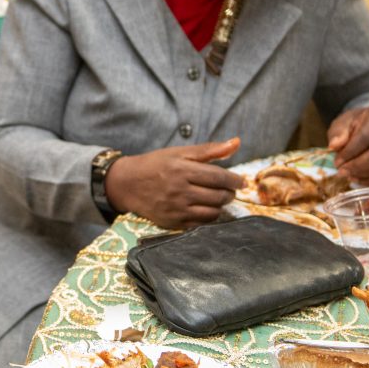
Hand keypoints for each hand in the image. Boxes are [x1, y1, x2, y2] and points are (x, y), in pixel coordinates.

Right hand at [104, 138, 242, 229]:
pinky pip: (201, 223)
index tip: (241, 181)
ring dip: (220, 205)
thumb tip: (236, 143)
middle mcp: (180, 191)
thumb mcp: (180, 152)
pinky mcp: (173, 222)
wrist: (127, 184)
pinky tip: (205, 208)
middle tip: (228, 189)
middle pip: (218, 196)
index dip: (234, 180)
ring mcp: (176, 209)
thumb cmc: (156, 164)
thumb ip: (209, 150)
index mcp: (182, 170)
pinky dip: (208, 216)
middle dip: (229, 193)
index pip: (218, 177)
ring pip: (212, 212)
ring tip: (217, 198)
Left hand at [328, 105, 368, 185]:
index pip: (368, 135)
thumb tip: (333, 146)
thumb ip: (339, 132)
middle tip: (342, 172)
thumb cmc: (360, 123)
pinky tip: (359, 179)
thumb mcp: (346, 121)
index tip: (337, 161)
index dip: (351, 151)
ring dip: (365, 175)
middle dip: (358, 165)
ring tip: (348, 175)